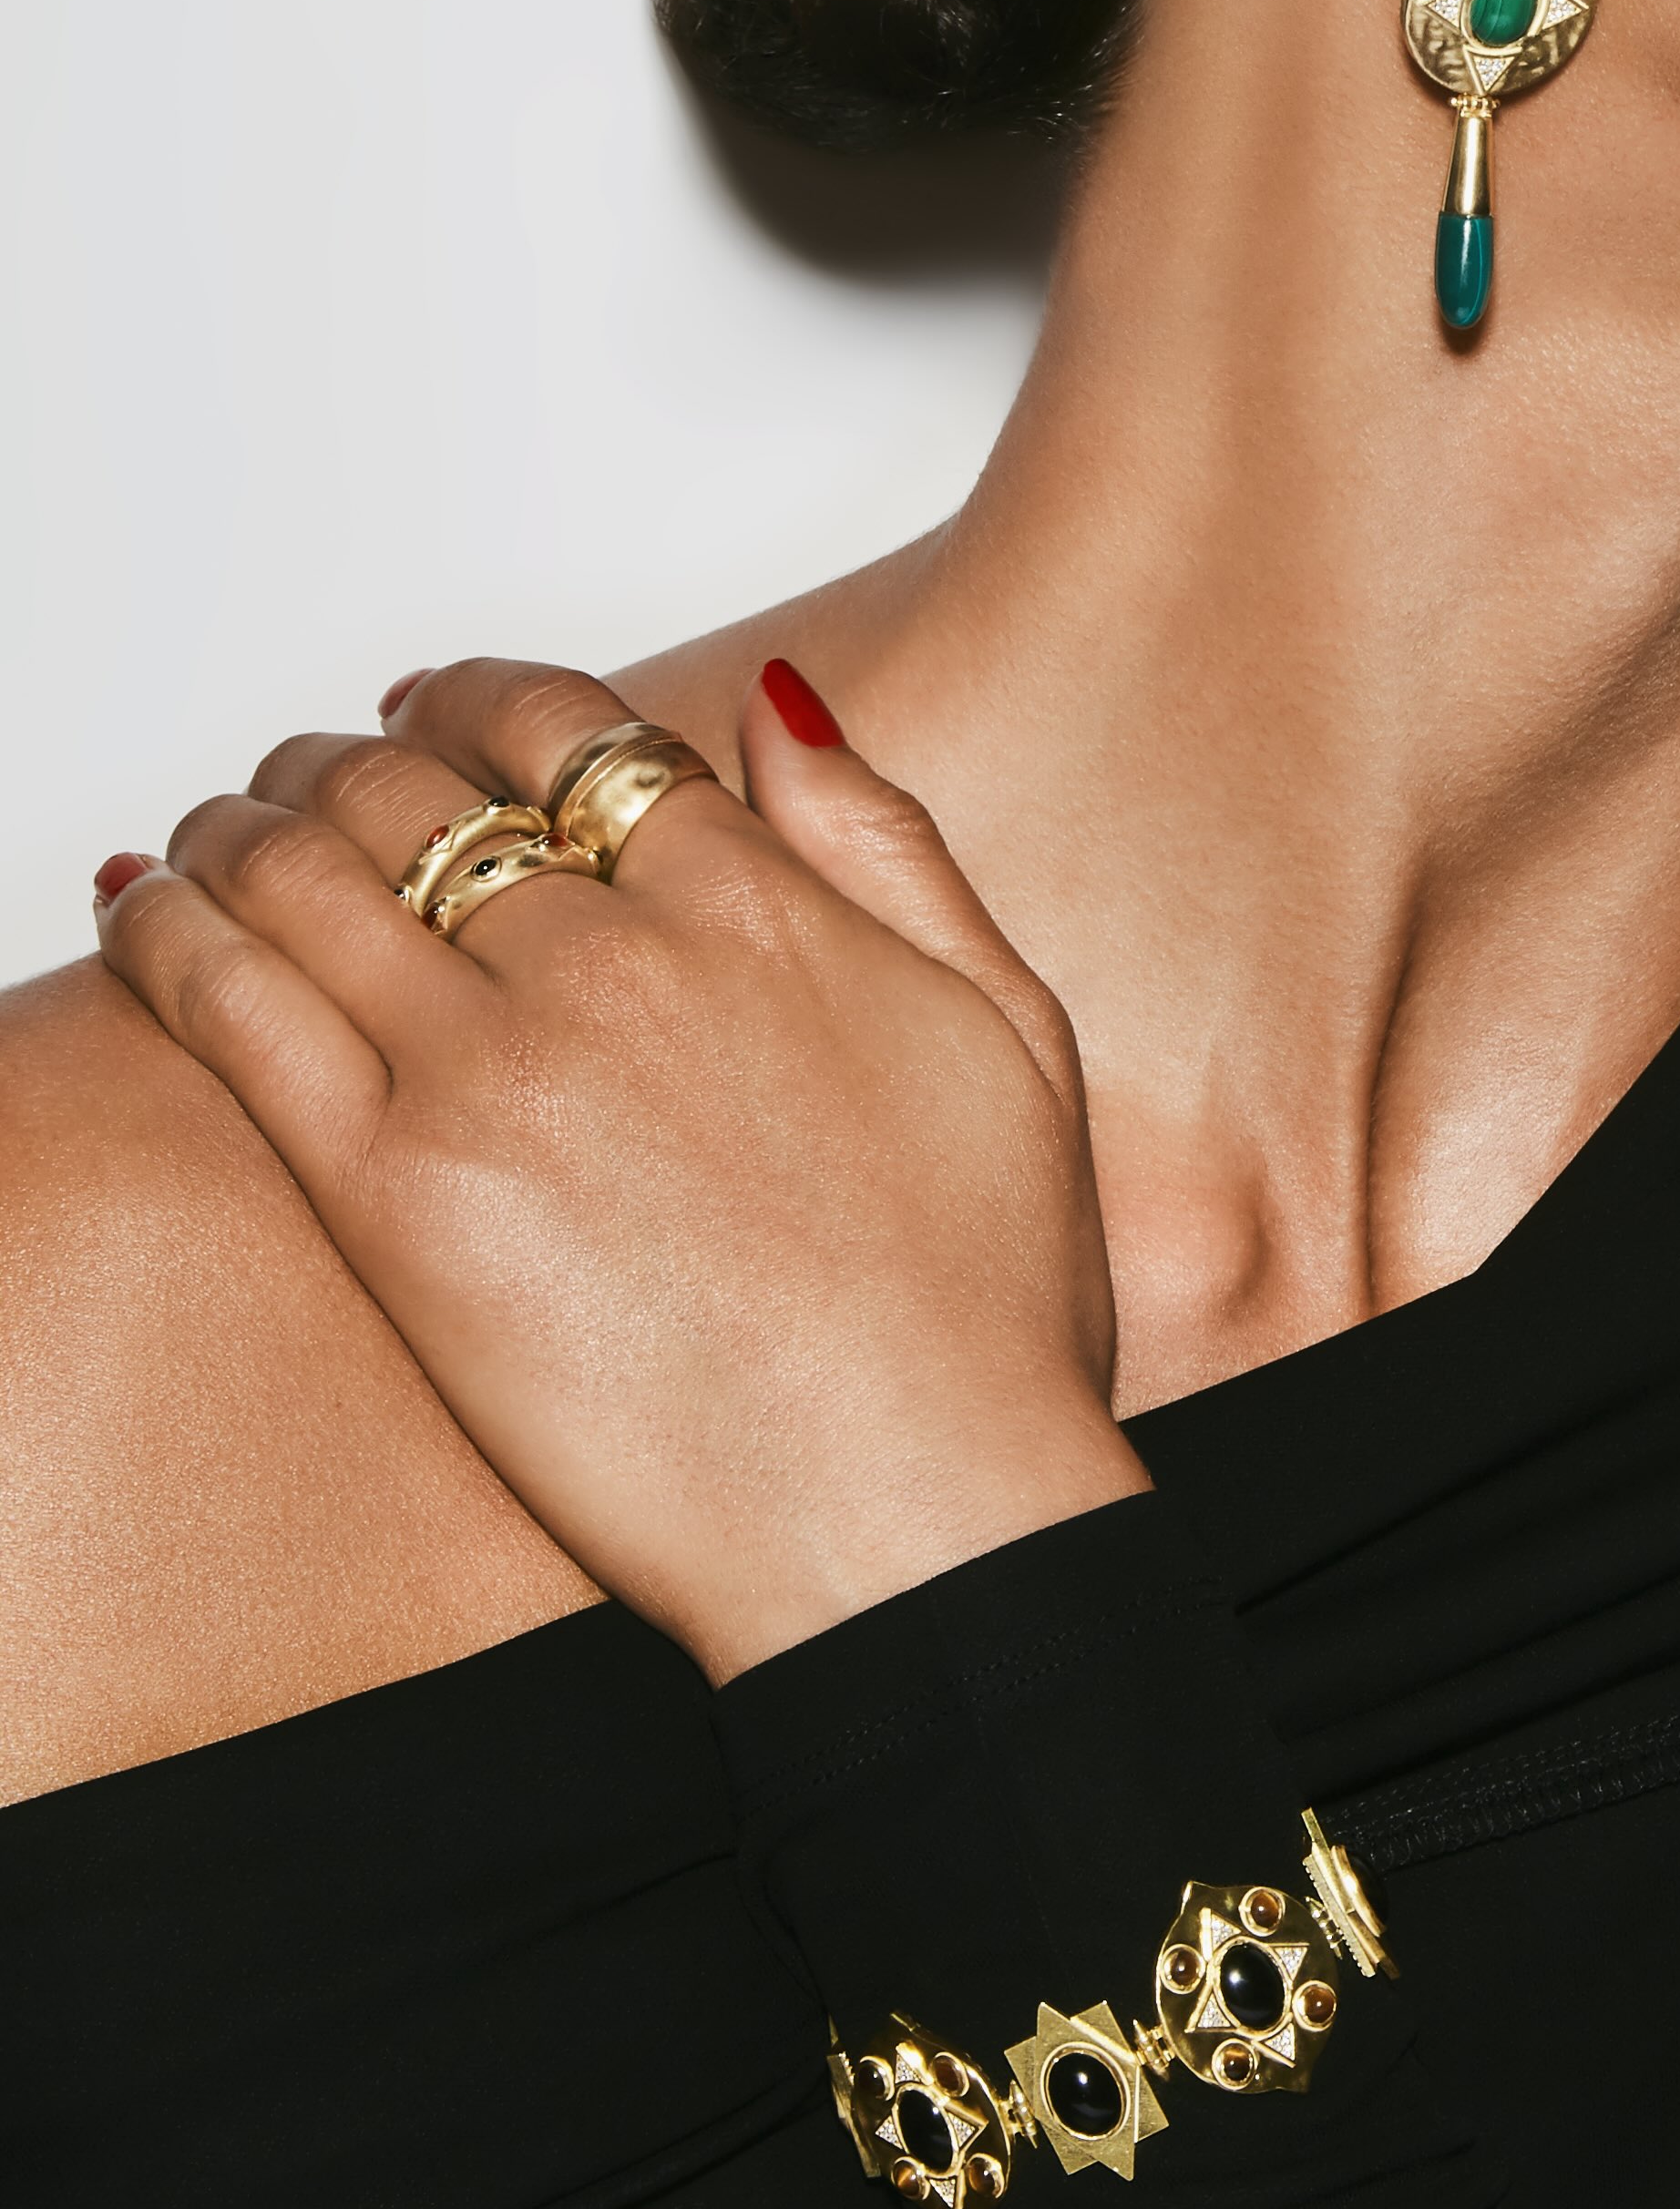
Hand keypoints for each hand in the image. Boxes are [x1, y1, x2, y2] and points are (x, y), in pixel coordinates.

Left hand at [93, 656, 1144, 1679]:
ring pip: (303, 872)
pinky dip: (166, 926)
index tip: (430, 710)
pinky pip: (234, 1008)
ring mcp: (494, 1075)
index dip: (474, 698)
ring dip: (240, 822)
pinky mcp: (395, 1198)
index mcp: (755, 909)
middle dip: (343, 762)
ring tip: (214, 833)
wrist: (913, 1510)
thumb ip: (888, 843)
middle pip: (417, 792)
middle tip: (306, 778)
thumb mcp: (1007, 1022)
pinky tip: (143, 901)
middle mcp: (613, 962)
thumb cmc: (981, 1305)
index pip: (563, 730)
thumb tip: (776, 704)